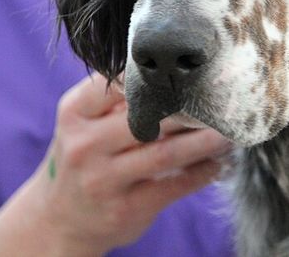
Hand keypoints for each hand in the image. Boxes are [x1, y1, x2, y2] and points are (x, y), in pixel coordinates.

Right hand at [0, 75, 230, 256]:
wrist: (60, 219)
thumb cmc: (85, 156)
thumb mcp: (85, 122)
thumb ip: (119, 99)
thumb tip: (178, 71)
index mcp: (74, 112)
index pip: (119, 81)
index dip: (157, 75)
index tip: (192, 69)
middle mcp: (85, 144)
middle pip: (148, 116)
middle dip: (190, 109)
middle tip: (222, 100)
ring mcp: (103, 179)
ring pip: (166, 153)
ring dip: (204, 141)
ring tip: (228, 132)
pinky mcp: (125, 209)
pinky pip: (174, 186)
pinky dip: (202, 173)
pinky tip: (219, 163)